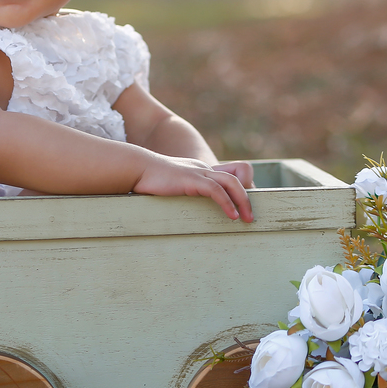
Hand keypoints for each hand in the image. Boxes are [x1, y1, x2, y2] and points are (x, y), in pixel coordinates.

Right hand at [132, 155, 253, 221]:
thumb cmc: (149, 180)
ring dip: (243, 201)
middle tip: (251, 218)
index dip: (241, 191)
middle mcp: (203, 169)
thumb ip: (181, 193)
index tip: (244, 209)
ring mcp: (197, 173)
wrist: (136, 168)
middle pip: (237, 178)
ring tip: (247, 219)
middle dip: (247, 198)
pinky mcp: (190, 179)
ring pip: (231, 182)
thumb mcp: (170, 187)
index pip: (230, 176)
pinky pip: (215, 190)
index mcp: (200, 171)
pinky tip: (232, 216)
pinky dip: (227, 203)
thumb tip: (186, 213)